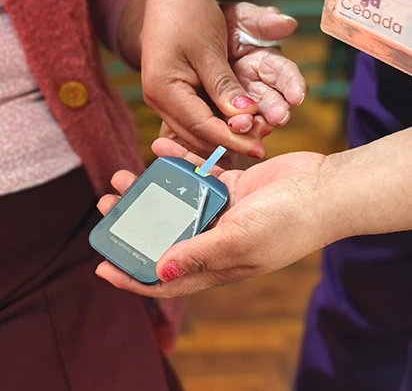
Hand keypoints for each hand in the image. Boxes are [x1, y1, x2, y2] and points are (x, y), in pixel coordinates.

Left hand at [95, 138, 330, 297]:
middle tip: (106, 205)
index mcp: (216, 264)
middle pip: (163, 234)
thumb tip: (158, 270)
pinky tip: (158, 149)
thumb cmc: (288, 222)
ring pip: (174, 202)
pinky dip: (177, 162)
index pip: (165, 277)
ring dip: (149, 190)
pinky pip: (195, 173)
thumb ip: (199, 254)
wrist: (324, 188)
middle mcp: (214, 239)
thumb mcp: (240, 241)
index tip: (102, 267)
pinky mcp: (230, 184)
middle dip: (132, 223)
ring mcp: (222, 211)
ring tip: (122, 177)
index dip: (133, 276)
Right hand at [142, 0, 305, 157]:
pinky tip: (232, 126)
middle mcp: (157, 98)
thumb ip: (224, 88)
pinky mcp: (170, 90)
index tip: (260, 149)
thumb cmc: (189, 13)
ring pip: (193, 128)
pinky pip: (192, 116)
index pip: (201, 126)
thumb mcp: (209, 50)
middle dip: (228, 141)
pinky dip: (213, 122)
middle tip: (260, 145)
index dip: (232, 139)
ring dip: (222, 134)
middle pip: (195, 133)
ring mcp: (162, 95)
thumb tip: (243, 121)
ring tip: (251, 137)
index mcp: (162, 88)